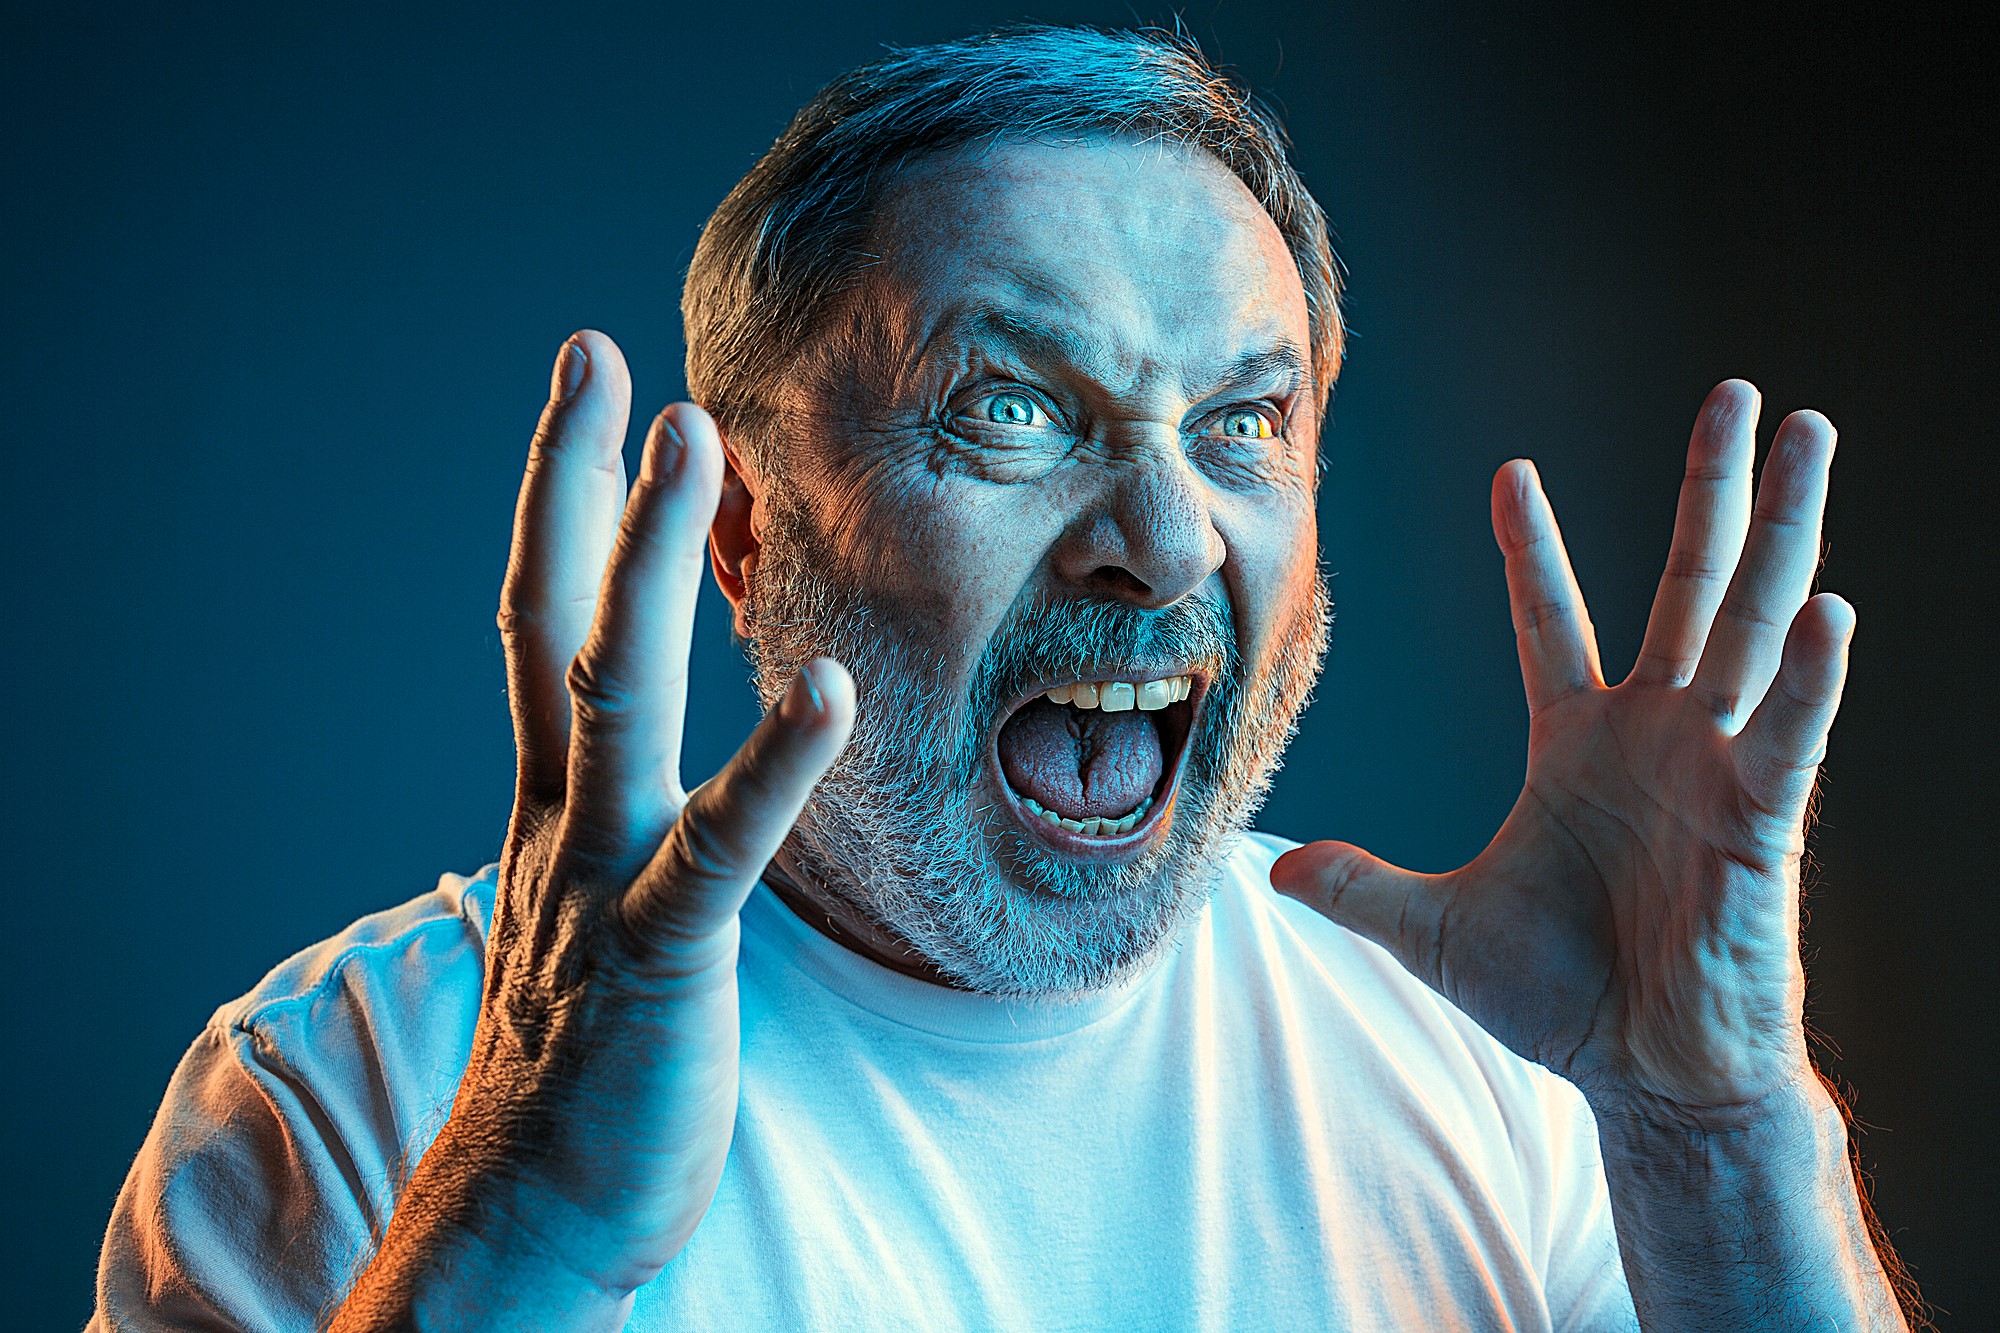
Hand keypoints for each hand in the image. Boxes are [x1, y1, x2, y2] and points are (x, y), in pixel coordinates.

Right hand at [332, 332, 853, 1329]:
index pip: (541, 624)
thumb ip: (620, 817)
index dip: (559, 505)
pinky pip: (718, 845)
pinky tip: (826, 688)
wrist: (536, 1205)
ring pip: (613, 696)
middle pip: (556, 623)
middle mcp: (563, 818)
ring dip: (642, 563)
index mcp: (556, 803)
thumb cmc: (585, 1054)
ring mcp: (602, 879)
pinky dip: (771, 766)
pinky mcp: (659, 954)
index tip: (588, 395)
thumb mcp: (595, 903)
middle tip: (604, 360)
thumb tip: (650, 763)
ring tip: (686, 445)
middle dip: (578, 488)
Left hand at [1272, 381, 1848, 1120]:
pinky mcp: (1759, 817)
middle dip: (1709, 487)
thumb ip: (1362, 889)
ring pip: (1752, 621)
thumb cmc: (1560, 1000)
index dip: (1534, 547)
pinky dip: (1807, 677)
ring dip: (1783, 529)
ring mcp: (1711, 764)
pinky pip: (1786, 734)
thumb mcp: (1435, 931)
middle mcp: (1653, 733)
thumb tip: (1273, 873)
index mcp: (1578, 742)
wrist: (1646, 1076)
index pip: (1550, 619)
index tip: (1513, 472)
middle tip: (1735, 392)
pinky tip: (1830, 607)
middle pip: (1685, 582)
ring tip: (1809, 433)